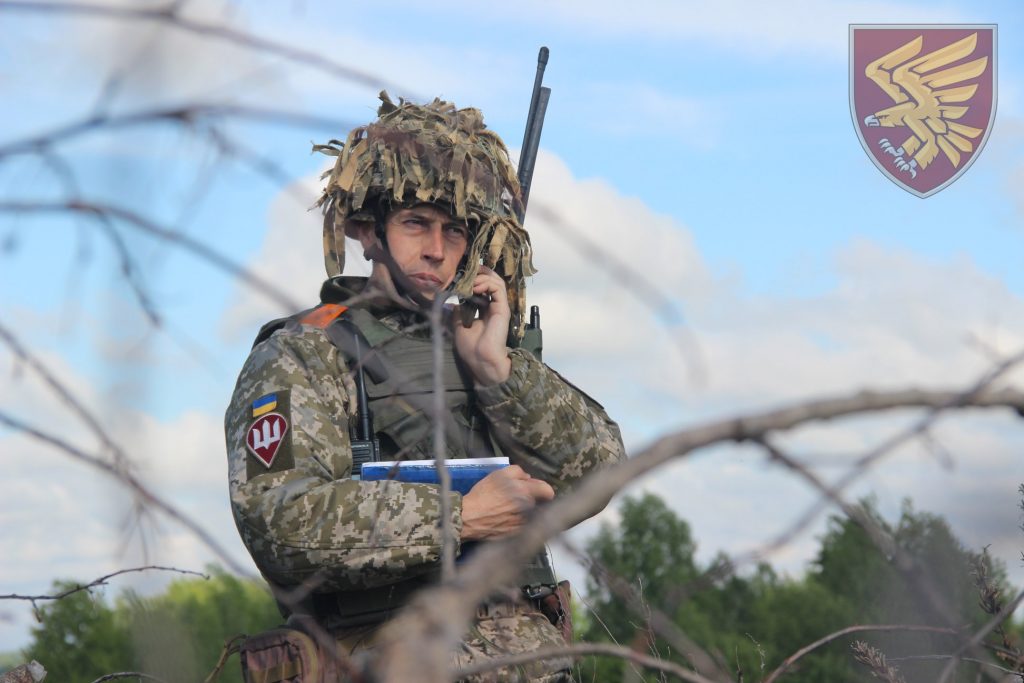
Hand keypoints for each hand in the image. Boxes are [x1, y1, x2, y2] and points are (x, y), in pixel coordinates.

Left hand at [453, 266, 511, 385]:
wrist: (480, 360)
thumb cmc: (471, 348)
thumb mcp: (459, 326)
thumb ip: (458, 313)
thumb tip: (452, 303)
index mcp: (484, 311)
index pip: (482, 287)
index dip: (473, 278)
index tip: (460, 275)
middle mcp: (493, 307)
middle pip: (491, 281)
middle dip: (479, 272)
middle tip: (467, 269)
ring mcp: (499, 307)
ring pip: (496, 281)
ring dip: (482, 276)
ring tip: (470, 280)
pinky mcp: (502, 308)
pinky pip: (498, 288)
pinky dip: (487, 283)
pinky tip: (475, 286)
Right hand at [461, 465, 554, 540]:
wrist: (468, 518)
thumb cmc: (482, 495)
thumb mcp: (498, 474)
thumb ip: (518, 472)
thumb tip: (528, 478)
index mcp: (526, 493)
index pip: (548, 492)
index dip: (542, 488)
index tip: (536, 489)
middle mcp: (528, 510)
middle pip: (538, 503)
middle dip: (530, 498)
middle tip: (515, 496)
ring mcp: (523, 524)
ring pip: (530, 515)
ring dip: (523, 511)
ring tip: (507, 508)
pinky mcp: (516, 534)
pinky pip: (522, 526)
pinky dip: (516, 522)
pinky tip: (504, 518)